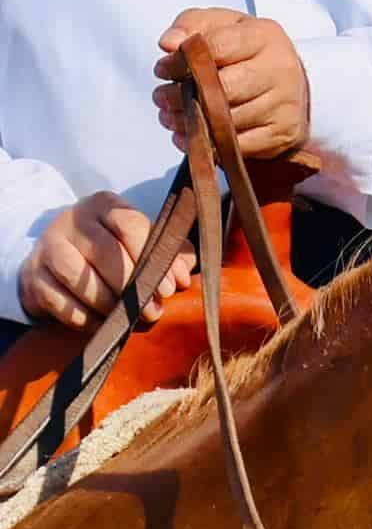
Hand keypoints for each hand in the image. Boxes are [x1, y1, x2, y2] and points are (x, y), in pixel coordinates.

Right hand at [16, 193, 180, 332]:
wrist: (61, 256)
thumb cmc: (116, 249)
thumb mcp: (144, 242)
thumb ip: (172, 254)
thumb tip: (182, 279)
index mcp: (104, 205)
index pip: (131, 225)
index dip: (153, 259)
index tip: (169, 289)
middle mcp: (72, 221)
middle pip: (106, 253)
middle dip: (133, 287)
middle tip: (152, 311)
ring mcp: (47, 247)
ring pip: (79, 278)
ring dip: (108, 304)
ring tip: (127, 319)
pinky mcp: (32, 276)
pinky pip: (60, 302)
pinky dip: (84, 318)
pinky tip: (101, 324)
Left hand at [154, 11, 312, 160]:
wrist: (289, 81)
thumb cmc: (245, 52)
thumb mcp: (219, 26)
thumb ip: (190, 25)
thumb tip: (169, 43)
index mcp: (264, 36)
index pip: (215, 48)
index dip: (180, 61)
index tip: (162, 69)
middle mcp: (280, 69)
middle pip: (221, 89)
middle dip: (181, 96)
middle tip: (161, 98)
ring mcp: (284, 104)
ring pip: (226, 121)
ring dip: (189, 123)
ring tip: (172, 117)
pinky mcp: (283, 133)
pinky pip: (237, 146)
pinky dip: (207, 145)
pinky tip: (192, 136)